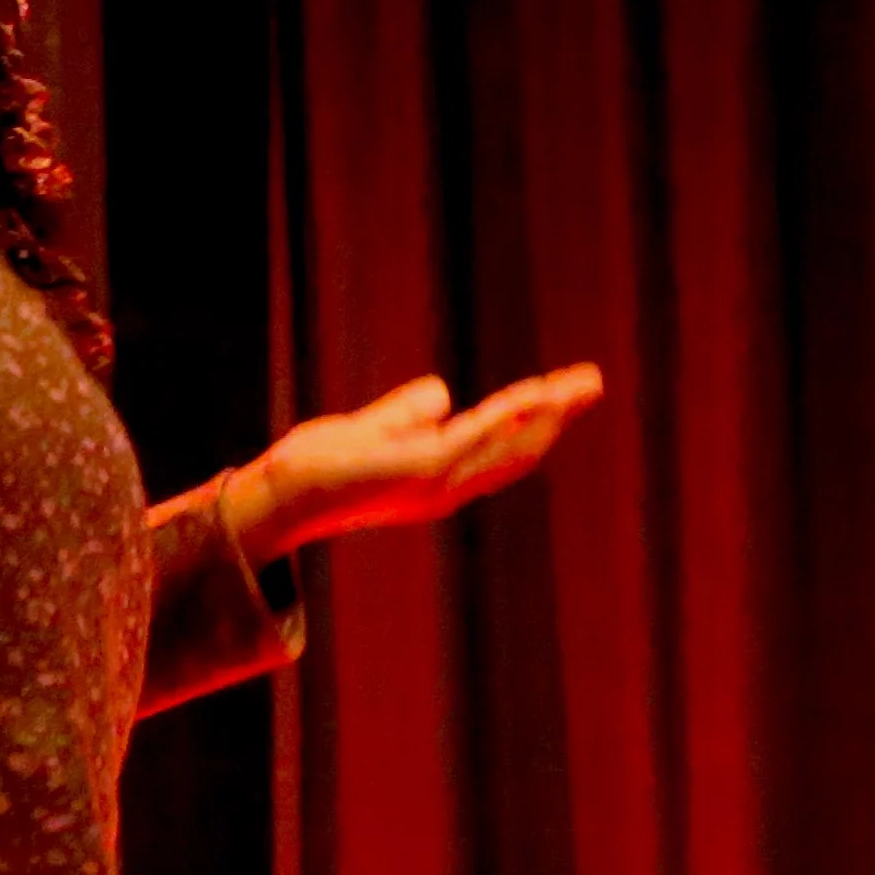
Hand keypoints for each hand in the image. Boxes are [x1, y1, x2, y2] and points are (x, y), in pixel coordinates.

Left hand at [219, 365, 604, 567]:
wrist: (281, 494)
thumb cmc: (320, 465)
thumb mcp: (375, 430)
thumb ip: (410, 413)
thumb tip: (444, 393)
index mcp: (441, 476)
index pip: (503, 446)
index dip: (538, 418)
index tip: (569, 389)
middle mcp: (447, 486)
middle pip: (517, 448)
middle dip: (556, 414)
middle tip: (593, 380)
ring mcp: (435, 482)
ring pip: (504, 445)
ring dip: (543, 413)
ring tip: (577, 386)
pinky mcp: (417, 470)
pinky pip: (473, 440)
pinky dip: (505, 420)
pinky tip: (530, 398)